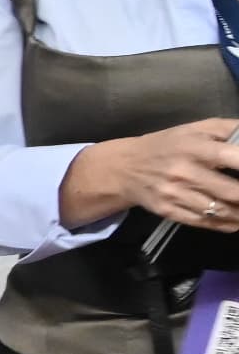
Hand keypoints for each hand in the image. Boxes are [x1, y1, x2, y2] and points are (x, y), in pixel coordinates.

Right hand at [67, 119, 238, 232]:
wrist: (124, 168)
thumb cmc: (168, 145)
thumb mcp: (196, 129)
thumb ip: (229, 130)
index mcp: (194, 147)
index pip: (230, 157)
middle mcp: (184, 172)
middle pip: (230, 191)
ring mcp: (175, 194)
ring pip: (220, 211)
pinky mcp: (169, 211)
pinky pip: (205, 223)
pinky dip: (228, 224)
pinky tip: (237, 220)